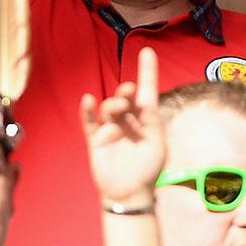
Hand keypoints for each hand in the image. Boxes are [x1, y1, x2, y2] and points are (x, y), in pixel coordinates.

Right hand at [82, 46, 163, 212]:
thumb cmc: (148, 168)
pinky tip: (88, 100)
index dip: (147, 71)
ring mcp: (110, 129)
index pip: (147, 91)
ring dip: (112, 104)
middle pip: (125, 98)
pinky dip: (87, 112)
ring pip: (109, 108)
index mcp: (146, 119)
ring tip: (117, 108)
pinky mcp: (96, 141)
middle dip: (126, 92)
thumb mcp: (157, 143)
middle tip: (128, 92)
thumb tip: (145, 102)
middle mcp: (127, 120)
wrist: (130, 193)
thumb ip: (152, 121)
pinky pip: (89, 124)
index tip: (147, 51)